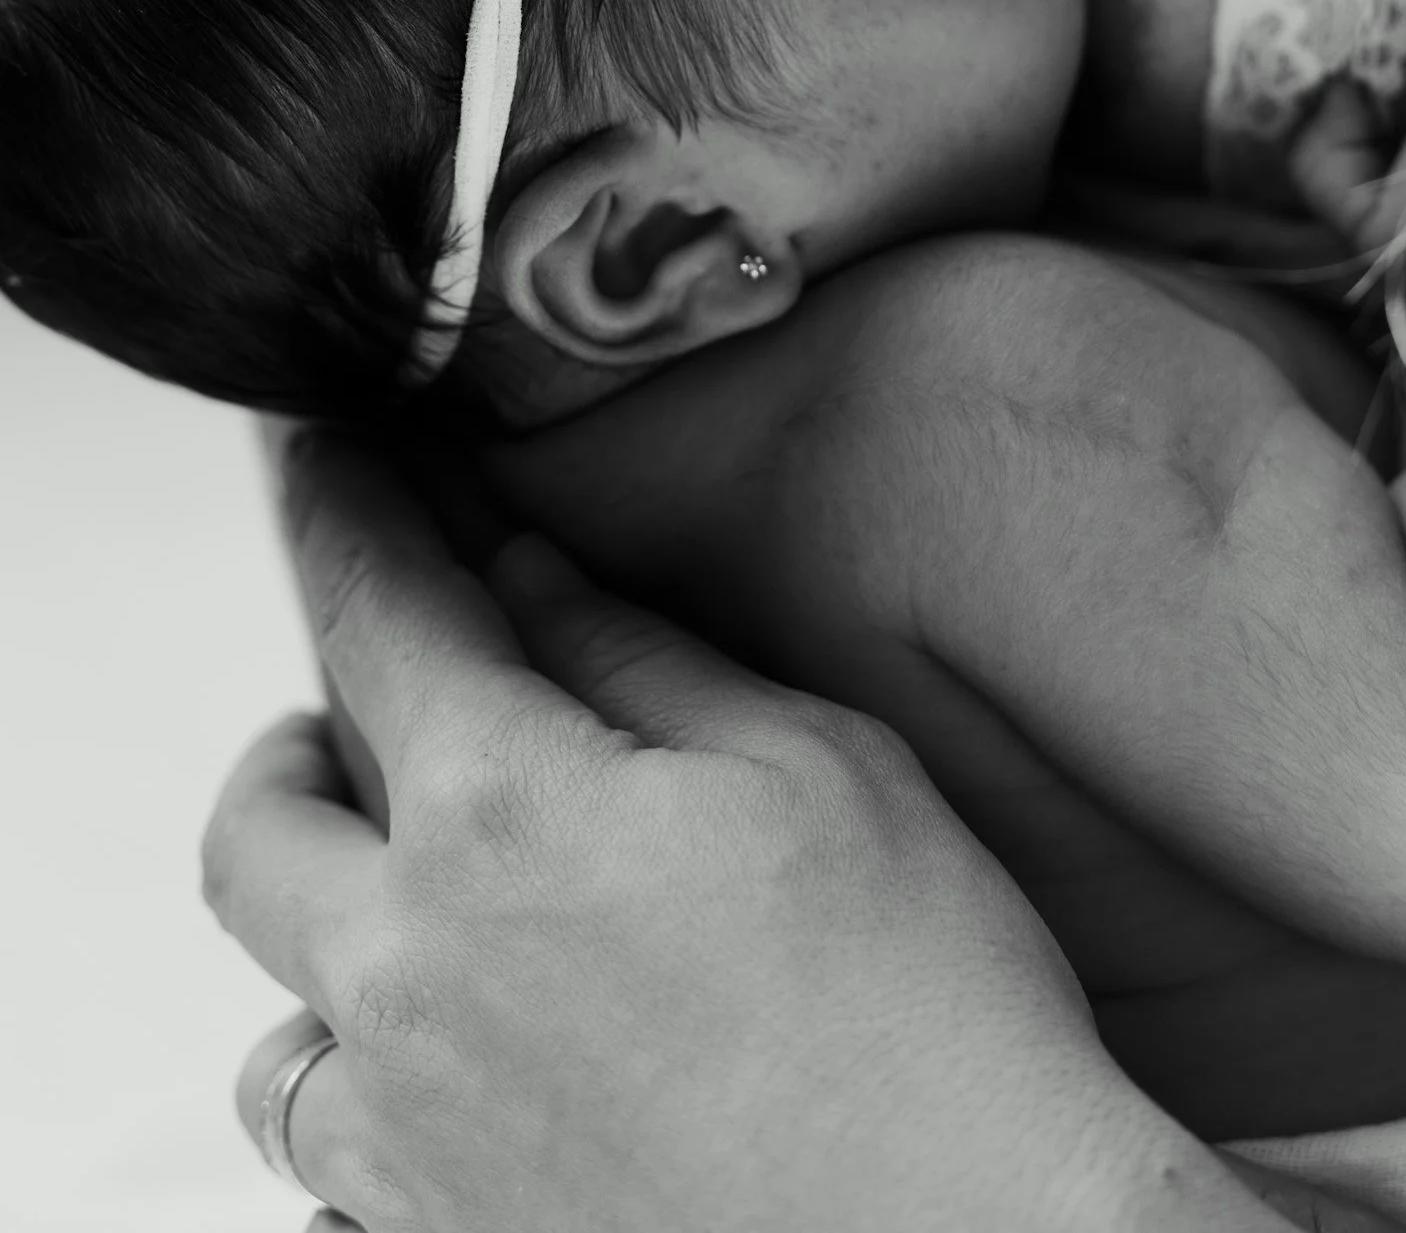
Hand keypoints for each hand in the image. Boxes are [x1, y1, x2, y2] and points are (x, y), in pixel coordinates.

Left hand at [204, 434, 1291, 1231]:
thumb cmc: (929, 1020)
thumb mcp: (817, 770)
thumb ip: (643, 663)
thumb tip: (527, 583)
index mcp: (503, 819)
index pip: (373, 616)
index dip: (341, 516)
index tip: (321, 464)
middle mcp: (410, 980)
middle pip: (256, 826)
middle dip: (297, 746)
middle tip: (365, 721)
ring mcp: (405, 1142)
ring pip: (279, 1019)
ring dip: (332, 943)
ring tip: (440, 926)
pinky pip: (334, 1165)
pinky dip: (378, 1098)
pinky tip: (484, 1080)